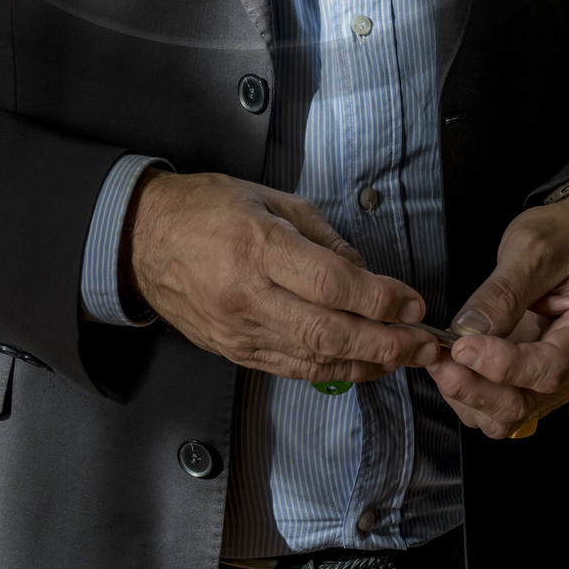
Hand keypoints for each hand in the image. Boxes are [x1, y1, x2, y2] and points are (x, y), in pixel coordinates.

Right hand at [125, 169, 439, 383]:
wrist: (142, 240)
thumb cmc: (205, 209)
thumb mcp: (268, 199)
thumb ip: (321, 237)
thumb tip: (363, 271)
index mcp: (257, 246)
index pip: (331, 283)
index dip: (380, 299)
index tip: (412, 303)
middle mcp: (248, 294)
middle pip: (330, 330)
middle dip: (387, 343)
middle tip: (426, 345)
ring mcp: (239, 330)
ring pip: (314, 358)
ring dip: (368, 363)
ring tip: (406, 360)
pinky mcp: (234, 351)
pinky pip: (292, 368)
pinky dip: (333, 370)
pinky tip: (362, 366)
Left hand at [430, 188, 568, 440]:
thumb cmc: (566, 237)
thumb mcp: (535, 248)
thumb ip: (504, 291)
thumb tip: (468, 332)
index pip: (550, 369)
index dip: (502, 366)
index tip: (461, 347)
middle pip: (527, 403)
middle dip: (476, 389)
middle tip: (438, 360)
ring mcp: (559, 380)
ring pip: (510, 414)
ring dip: (468, 397)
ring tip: (439, 359)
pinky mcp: (534, 380)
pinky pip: (501, 405)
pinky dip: (471, 394)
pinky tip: (452, 364)